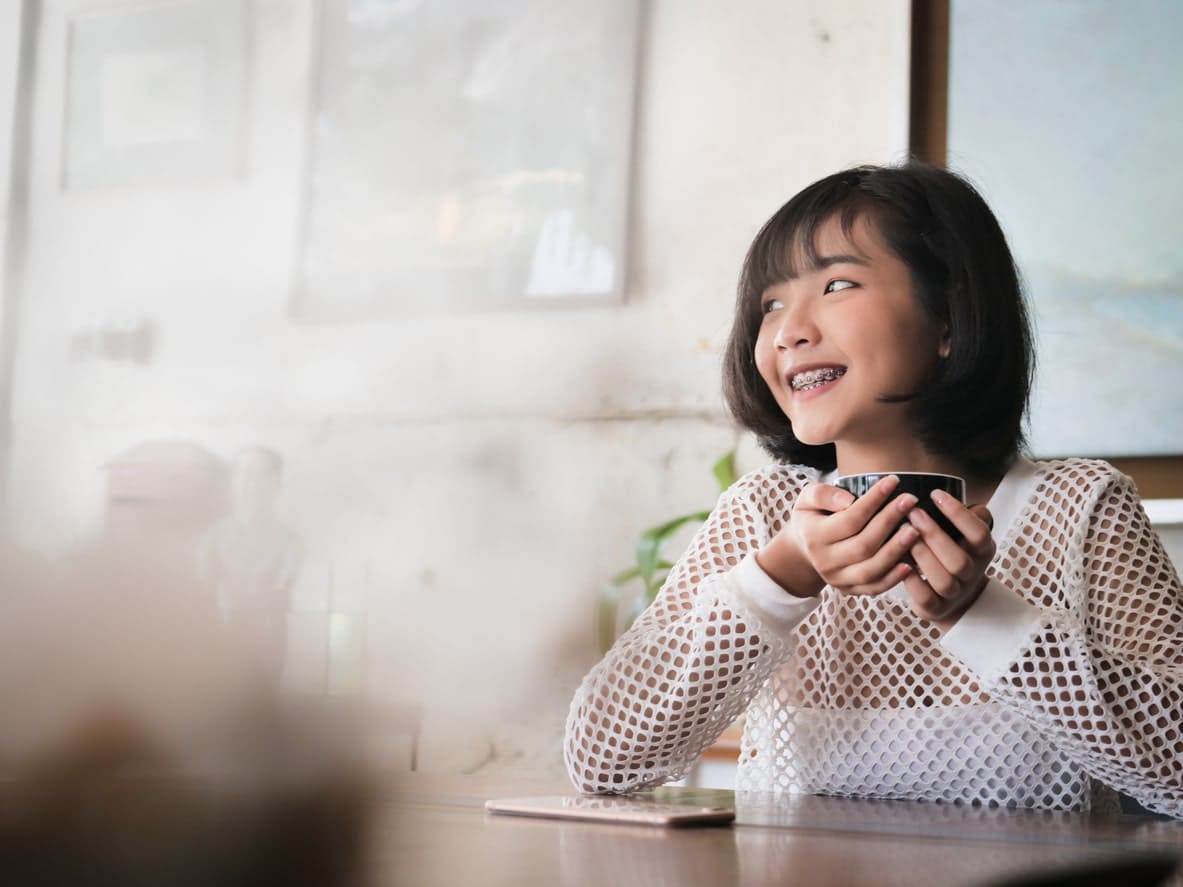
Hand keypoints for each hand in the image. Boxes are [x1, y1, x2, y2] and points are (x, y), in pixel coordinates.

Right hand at [758, 475, 920, 597]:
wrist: (803, 549)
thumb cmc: (812, 517)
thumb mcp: (807, 499)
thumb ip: (822, 494)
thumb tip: (849, 500)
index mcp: (813, 536)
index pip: (849, 519)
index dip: (873, 500)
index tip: (893, 481)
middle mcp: (824, 561)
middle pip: (863, 544)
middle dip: (890, 521)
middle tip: (911, 501)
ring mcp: (837, 579)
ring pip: (871, 569)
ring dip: (896, 550)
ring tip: (915, 529)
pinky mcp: (849, 590)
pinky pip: (874, 588)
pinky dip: (893, 578)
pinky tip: (910, 563)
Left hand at [901, 490, 995, 631]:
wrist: (956, 599)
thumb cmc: (951, 553)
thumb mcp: (962, 534)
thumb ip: (956, 515)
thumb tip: (938, 484)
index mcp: (982, 551)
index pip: (979, 533)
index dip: (958, 514)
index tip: (935, 494)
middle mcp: (973, 573)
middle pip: (959, 560)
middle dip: (935, 535)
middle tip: (912, 513)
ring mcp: (955, 594)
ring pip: (944, 580)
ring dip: (923, 556)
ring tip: (904, 535)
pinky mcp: (936, 608)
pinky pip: (926, 598)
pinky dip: (912, 581)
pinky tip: (899, 562)